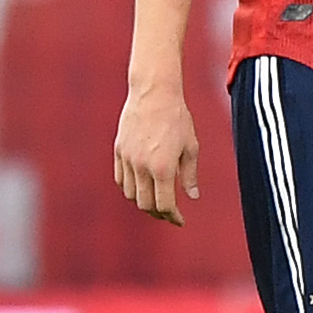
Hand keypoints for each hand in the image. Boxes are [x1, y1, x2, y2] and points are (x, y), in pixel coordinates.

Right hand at [113, 80, 199, 225]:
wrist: (154, 92)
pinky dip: (129, 188)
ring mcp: (127, 159)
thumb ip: (190, 175)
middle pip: (146, 204)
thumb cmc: (177, 118)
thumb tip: (193, 197)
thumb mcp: (191, 147)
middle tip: (169, 213)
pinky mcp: (119, 151)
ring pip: (130, 194)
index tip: (180, 220)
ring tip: (155, 200)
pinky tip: (140, 187)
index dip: (173, 217)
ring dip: (143, 202)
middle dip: (159, 213)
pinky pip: (120, 179)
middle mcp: (142, 167)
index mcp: (162, 168)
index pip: (164, 205)